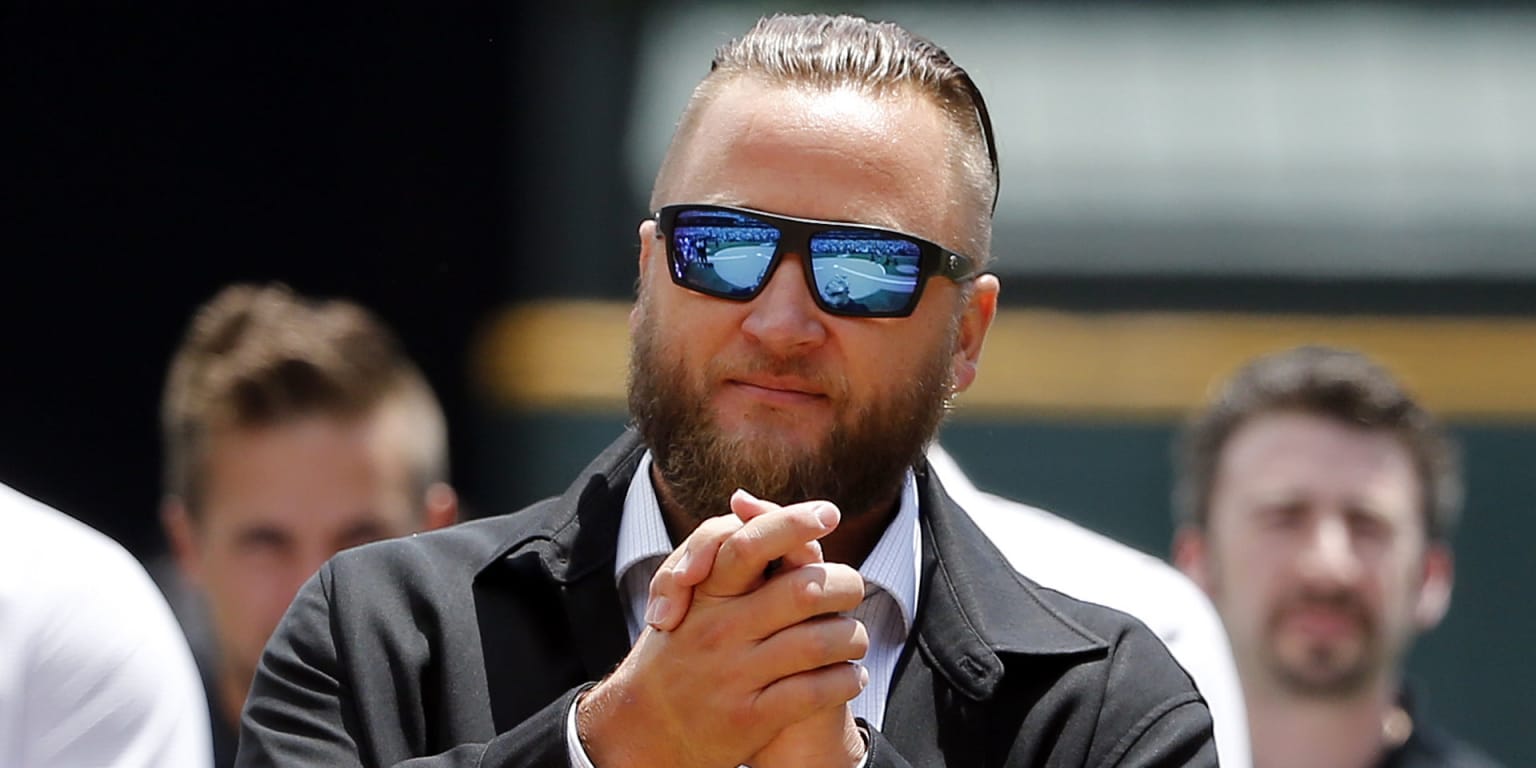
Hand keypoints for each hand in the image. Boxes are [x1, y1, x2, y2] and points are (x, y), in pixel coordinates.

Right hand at [576, 499, 867, 767]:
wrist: (644, 731)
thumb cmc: (679, 652)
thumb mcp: (692, 600)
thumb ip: (727, 556)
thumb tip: (750, 501)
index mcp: (706, 594)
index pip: (747, 544)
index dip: (792, 523)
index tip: (828, 513)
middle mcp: (719, 630)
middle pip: (804, 591)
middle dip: (844, 585)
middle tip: (854, 588)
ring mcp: (734, 674)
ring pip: (818, 642)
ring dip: (852, 637)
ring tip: (856, 640)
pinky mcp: (750, 716)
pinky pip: (815, 691)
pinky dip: (845, 680)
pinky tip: (851, 676)